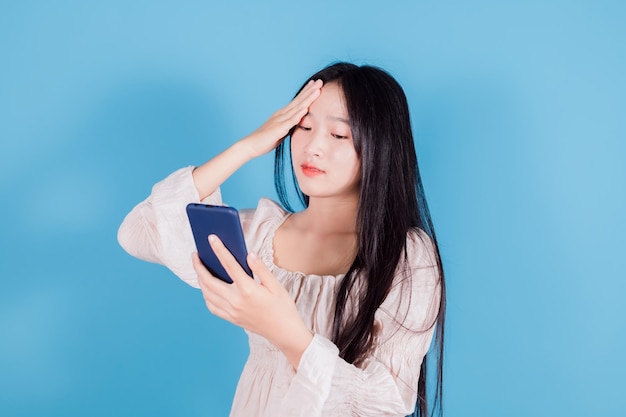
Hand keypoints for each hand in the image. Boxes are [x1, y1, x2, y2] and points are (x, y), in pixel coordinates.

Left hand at [192, 235, 313, 368]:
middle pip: (210, 281)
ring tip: (199, 269)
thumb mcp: (276, 286)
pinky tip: (207, 288)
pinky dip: (206, 295)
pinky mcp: (231, 319)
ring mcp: (231, 312)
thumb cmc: (282, 308)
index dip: (219, 250)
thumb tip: (249, 254)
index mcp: (248, 290)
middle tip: (195, 255)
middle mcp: (236, 301)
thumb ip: (261, 269)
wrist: (284, 332)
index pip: (229, 265)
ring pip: (207, 294)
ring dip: (200, 280)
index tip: (211, 239)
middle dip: (199, 266)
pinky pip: (211, 306)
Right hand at [241, 79, 322, 157]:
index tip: (315, 84)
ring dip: (307, 98)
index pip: (297, 101)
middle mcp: (281, 114)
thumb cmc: (264, 140)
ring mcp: (280, 120)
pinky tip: (306, 108)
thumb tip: (296, 124)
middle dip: (310, 90)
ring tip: (317, 89)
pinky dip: (298, 114)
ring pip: (297, 107)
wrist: (250, 145)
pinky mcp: (279, 129)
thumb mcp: (280, 131)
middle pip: (298, 100)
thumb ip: (288, 126)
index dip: (306, 92)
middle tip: (320, 80)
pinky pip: (290, 120)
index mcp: (282, 114)